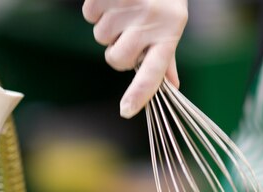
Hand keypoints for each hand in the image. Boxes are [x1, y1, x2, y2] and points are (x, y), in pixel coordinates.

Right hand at [82, 0, 187, 117]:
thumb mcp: (172, 25)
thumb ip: (167, 57)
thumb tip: (172, 86)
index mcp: (169, 34)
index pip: (153, 73)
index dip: (139, 93)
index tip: (126, 111)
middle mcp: (149, 22)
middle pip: (116, 60)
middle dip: (116, 52)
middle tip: (127, 35)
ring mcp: (127, 7)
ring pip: (100, 38)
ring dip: (107, 28)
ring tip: (123, 10)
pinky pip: (89, 15)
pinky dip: (96, 9)